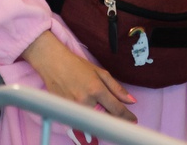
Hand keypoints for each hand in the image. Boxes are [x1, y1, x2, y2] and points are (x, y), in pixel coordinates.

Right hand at [21, 31, 136, 122]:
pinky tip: (89, 113)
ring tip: (102, 112)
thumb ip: (116, 88)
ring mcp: (74, 108)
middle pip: (105, 119)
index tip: (133, 120)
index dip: (127, 117)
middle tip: (119, 117)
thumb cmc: (77, 66)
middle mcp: (86, 100)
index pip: (116, 109)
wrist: (53, 63)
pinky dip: (87, 120)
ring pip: (93, 122)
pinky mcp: (65, 112)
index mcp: (96, 89)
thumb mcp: (100, 72)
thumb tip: (131, 100)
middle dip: (113, 119)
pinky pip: (80, 122)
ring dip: (100, 120)